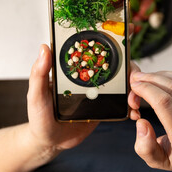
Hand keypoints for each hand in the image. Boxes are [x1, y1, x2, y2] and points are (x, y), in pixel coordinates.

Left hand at [27, 44, 140, 159]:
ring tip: (134, 102)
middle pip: (119, 64)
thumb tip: (44, 48)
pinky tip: (134, 112)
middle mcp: (92, 76)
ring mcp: (102, 90)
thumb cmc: (40, 117)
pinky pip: (125, 102)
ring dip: (136, 88)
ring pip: (126, 82)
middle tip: (135, 81)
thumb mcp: (36, 95)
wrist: (50, 142)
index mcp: (77, 68)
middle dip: (132, 69)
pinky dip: (133, 106)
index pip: (96, 48)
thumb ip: (39, 74)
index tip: (128, 28)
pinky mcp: (108, 106)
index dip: (113, 36)